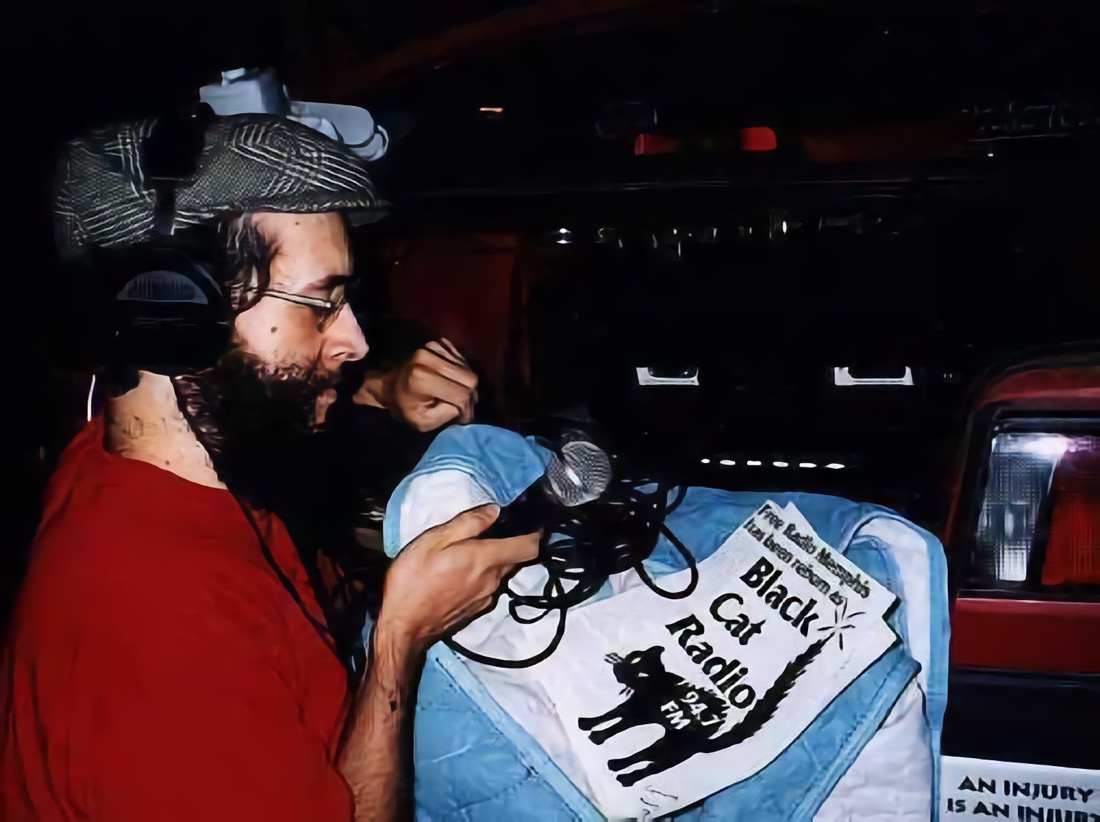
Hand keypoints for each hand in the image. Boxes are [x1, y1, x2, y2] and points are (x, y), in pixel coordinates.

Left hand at [354, 338, 478, 432]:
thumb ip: (446, 414)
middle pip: (469, 378)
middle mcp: (429, 357)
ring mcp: (435, 347)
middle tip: (465, 407)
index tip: (464, 417)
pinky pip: (462, 361)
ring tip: (458, 396)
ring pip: (468, 369)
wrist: (390, 382)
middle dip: (470, 395)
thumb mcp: (422, 421)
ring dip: (467, 385)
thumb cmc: (404, 405)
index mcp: (422, 378)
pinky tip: (454, 382)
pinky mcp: (440, 343)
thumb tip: (465, 406)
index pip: (461, 393)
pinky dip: (462, 373)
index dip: (466, 408)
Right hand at [378, 504, 538, 649]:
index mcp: (487, 559)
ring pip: (503, 572)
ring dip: (497, 559)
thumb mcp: (434, 540)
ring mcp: (486, 598)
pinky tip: (463, 570)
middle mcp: (494, 580)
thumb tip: (495, 511)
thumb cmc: (413, 578)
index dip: (535, 533)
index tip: (530, 521)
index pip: (530, 547)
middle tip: (497, 528)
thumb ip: (468, 523)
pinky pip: (490, 586)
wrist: (402, 627)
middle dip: (514, 543)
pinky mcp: (476, 609)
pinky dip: (485, 574)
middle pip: (517, 559)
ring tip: (476, 548)